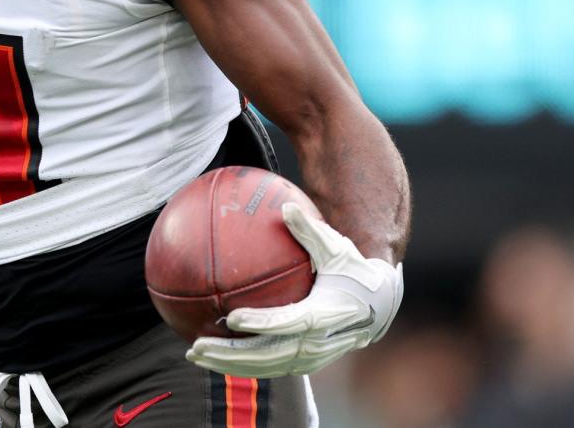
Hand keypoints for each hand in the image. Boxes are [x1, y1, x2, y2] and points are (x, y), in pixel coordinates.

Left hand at [186, 203, 403, 378]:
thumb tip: (286, 205)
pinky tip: (212, 354)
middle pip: (267, 356)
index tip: (232, 318)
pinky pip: (267, 366)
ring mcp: (309, 357)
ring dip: (227, 364)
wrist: (379, 308)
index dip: (261, 324)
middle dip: (230, 354)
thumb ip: (311, 231)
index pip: (288, 324)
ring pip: (264, 367)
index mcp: (323, 315)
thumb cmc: (353, 272)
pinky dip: (239, 364)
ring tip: (194, 354)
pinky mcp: (303, 362)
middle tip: (196, 346)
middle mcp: (315, 344)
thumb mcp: (338, 249)